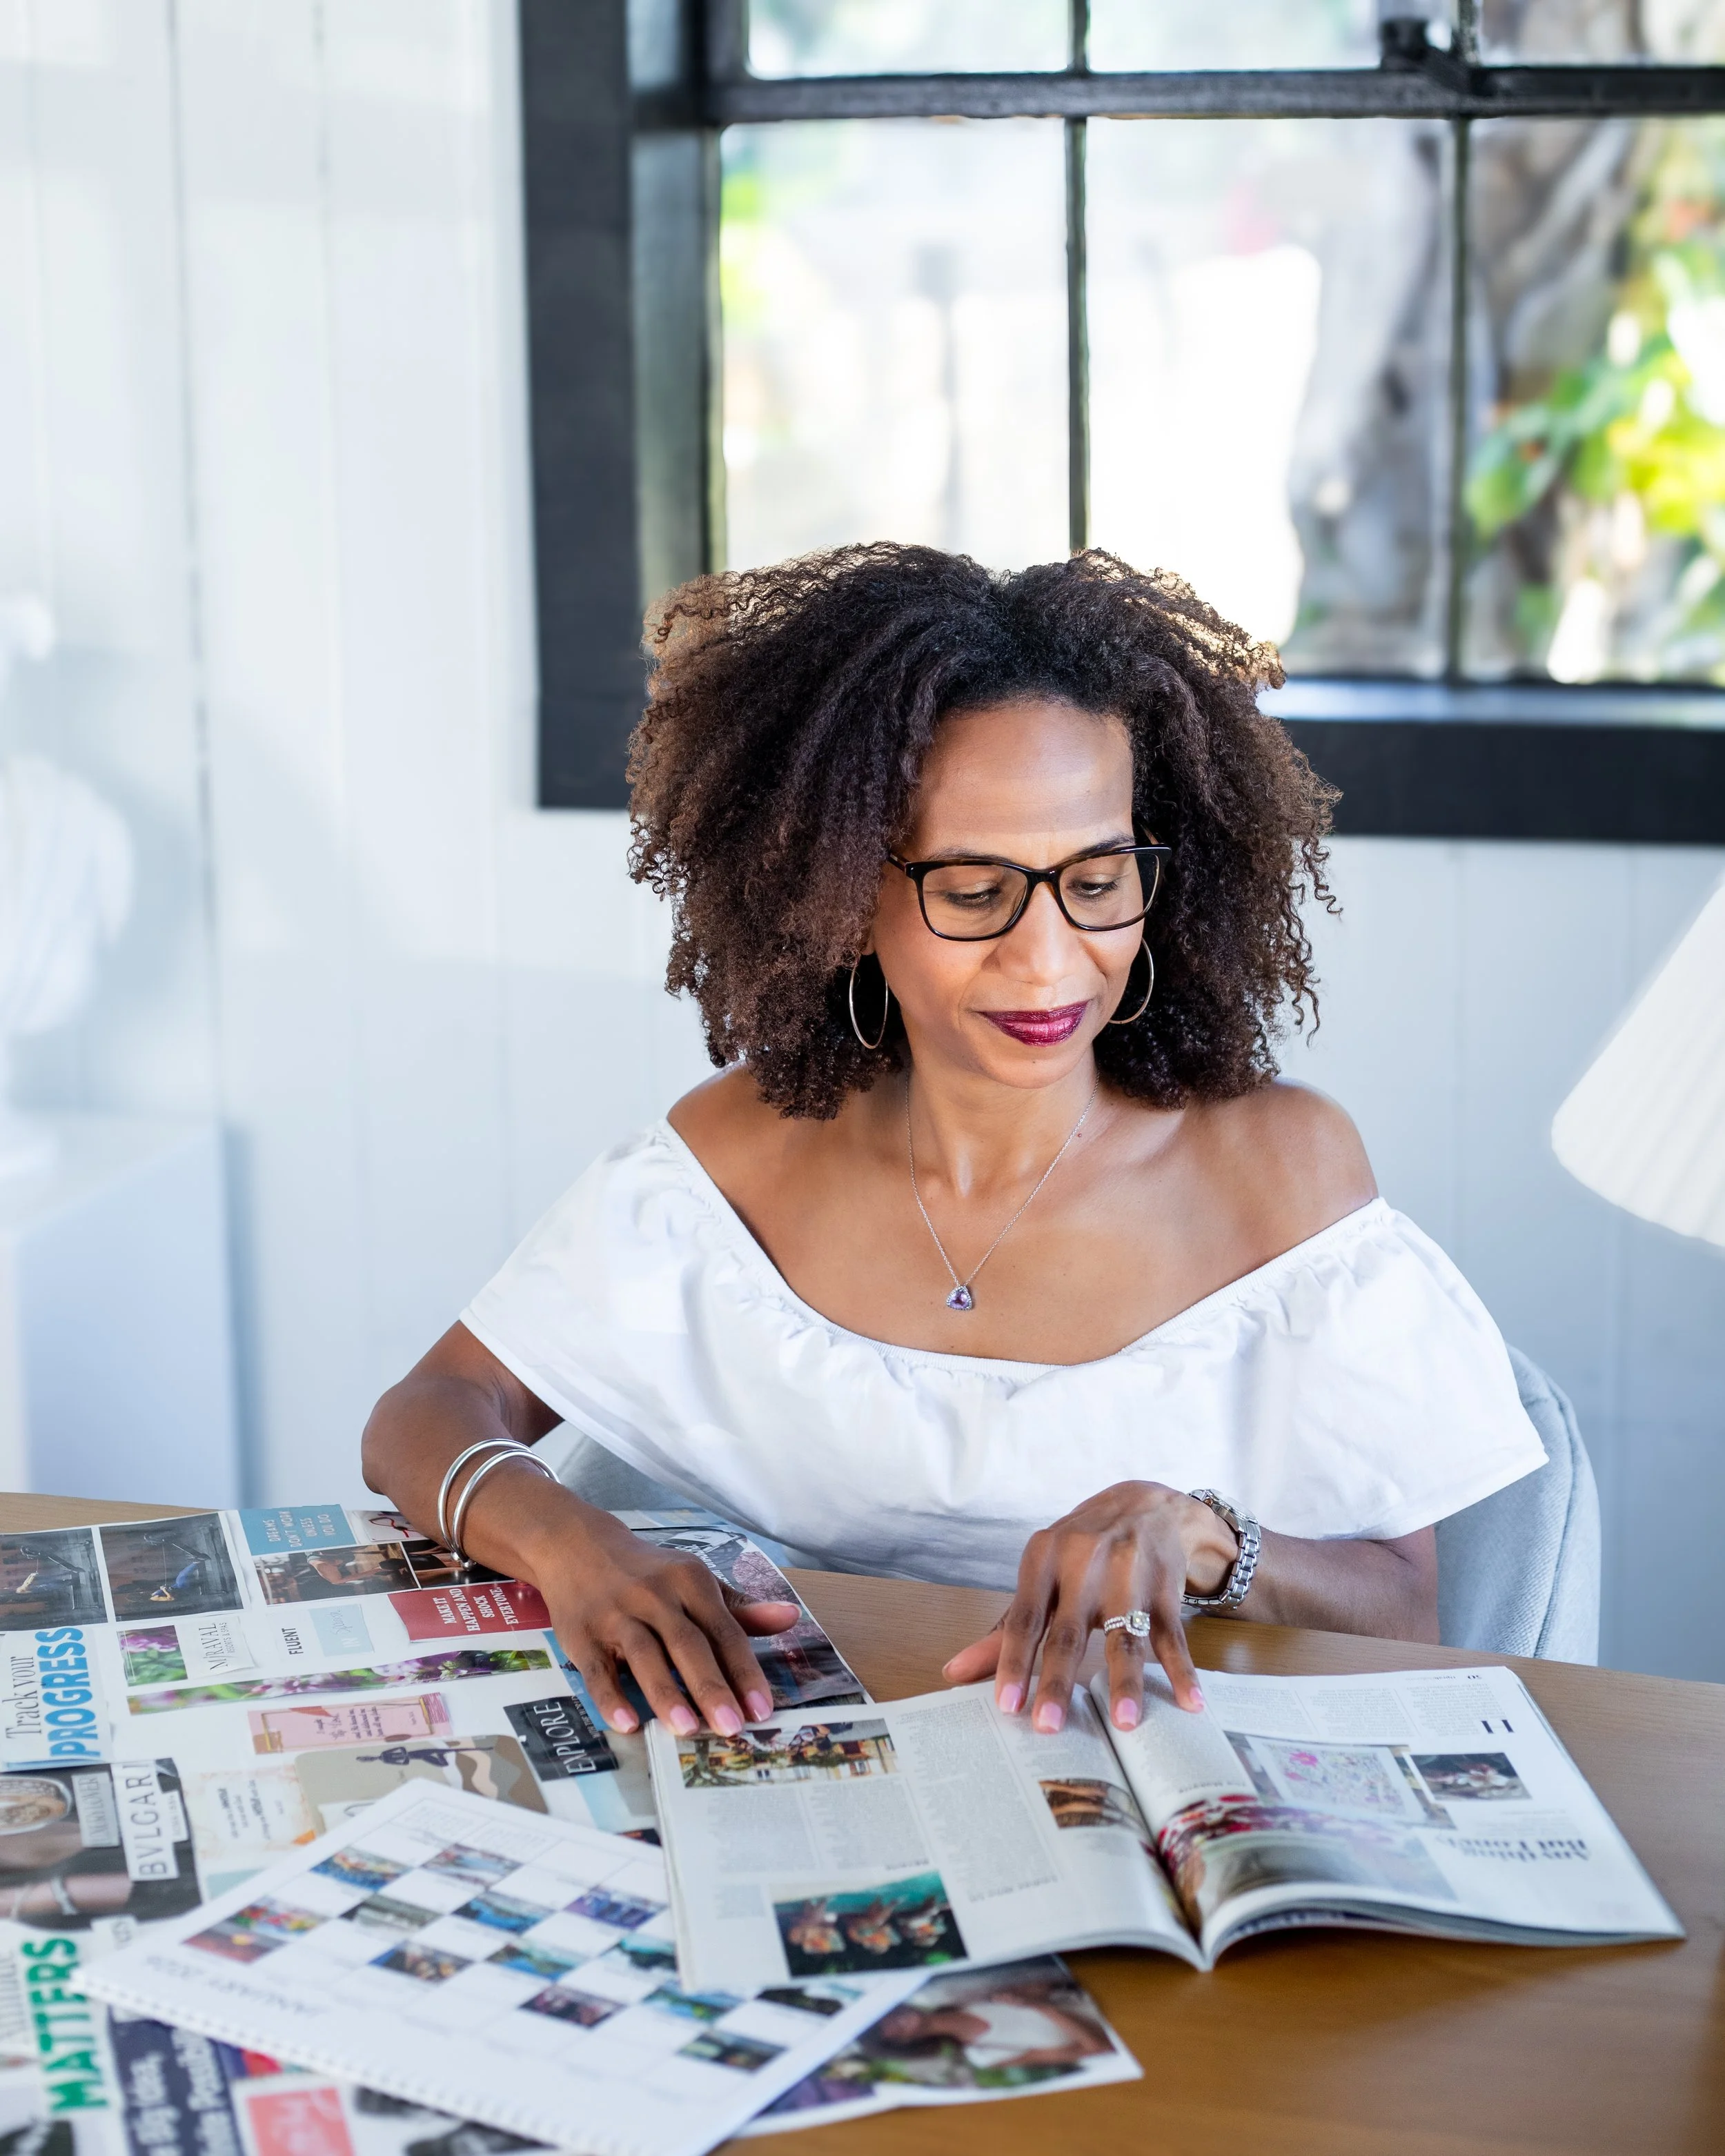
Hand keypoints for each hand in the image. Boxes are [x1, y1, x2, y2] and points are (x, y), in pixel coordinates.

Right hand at [522, 1502, 799, 1736]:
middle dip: (711, 1688)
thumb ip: (739, 1608)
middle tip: (733, 1728)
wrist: (577, 1547)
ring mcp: (615, 1615)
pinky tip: (628, 1725)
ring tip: (688, 1729)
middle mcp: (654, 1595)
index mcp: (689, 1581)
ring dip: (665, 1693)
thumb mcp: (694, 1581)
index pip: (724, 1630)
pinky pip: (598, 1670)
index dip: (744, 1671)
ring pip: (645, 1656)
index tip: (763, 1709)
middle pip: (687, 1644)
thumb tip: (790, 1618)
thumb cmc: (649, 1574)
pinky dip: (611, 1698)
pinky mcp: (581, 1635)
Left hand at [940, 1480, 1236, 1729]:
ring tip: (1125, 1723)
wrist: (1147, 1504)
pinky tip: (1191, 1703)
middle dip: (1058, 1680)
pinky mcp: (1166, 1589)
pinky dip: (1181, 1671)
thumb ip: (1004, 1628)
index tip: (1006, 1705)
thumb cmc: (1082, 1548)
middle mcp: (1085, 1563)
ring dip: (1126, 1681)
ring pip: (1125, 1635)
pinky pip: (1173, 1636)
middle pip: (1069, 1632)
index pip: (1024, 1618)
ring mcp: (1129, 1575)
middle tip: (1048, 1726)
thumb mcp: (1040, 1575)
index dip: (1014, 1662)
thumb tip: (954, 1673)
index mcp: (1044, 1558)